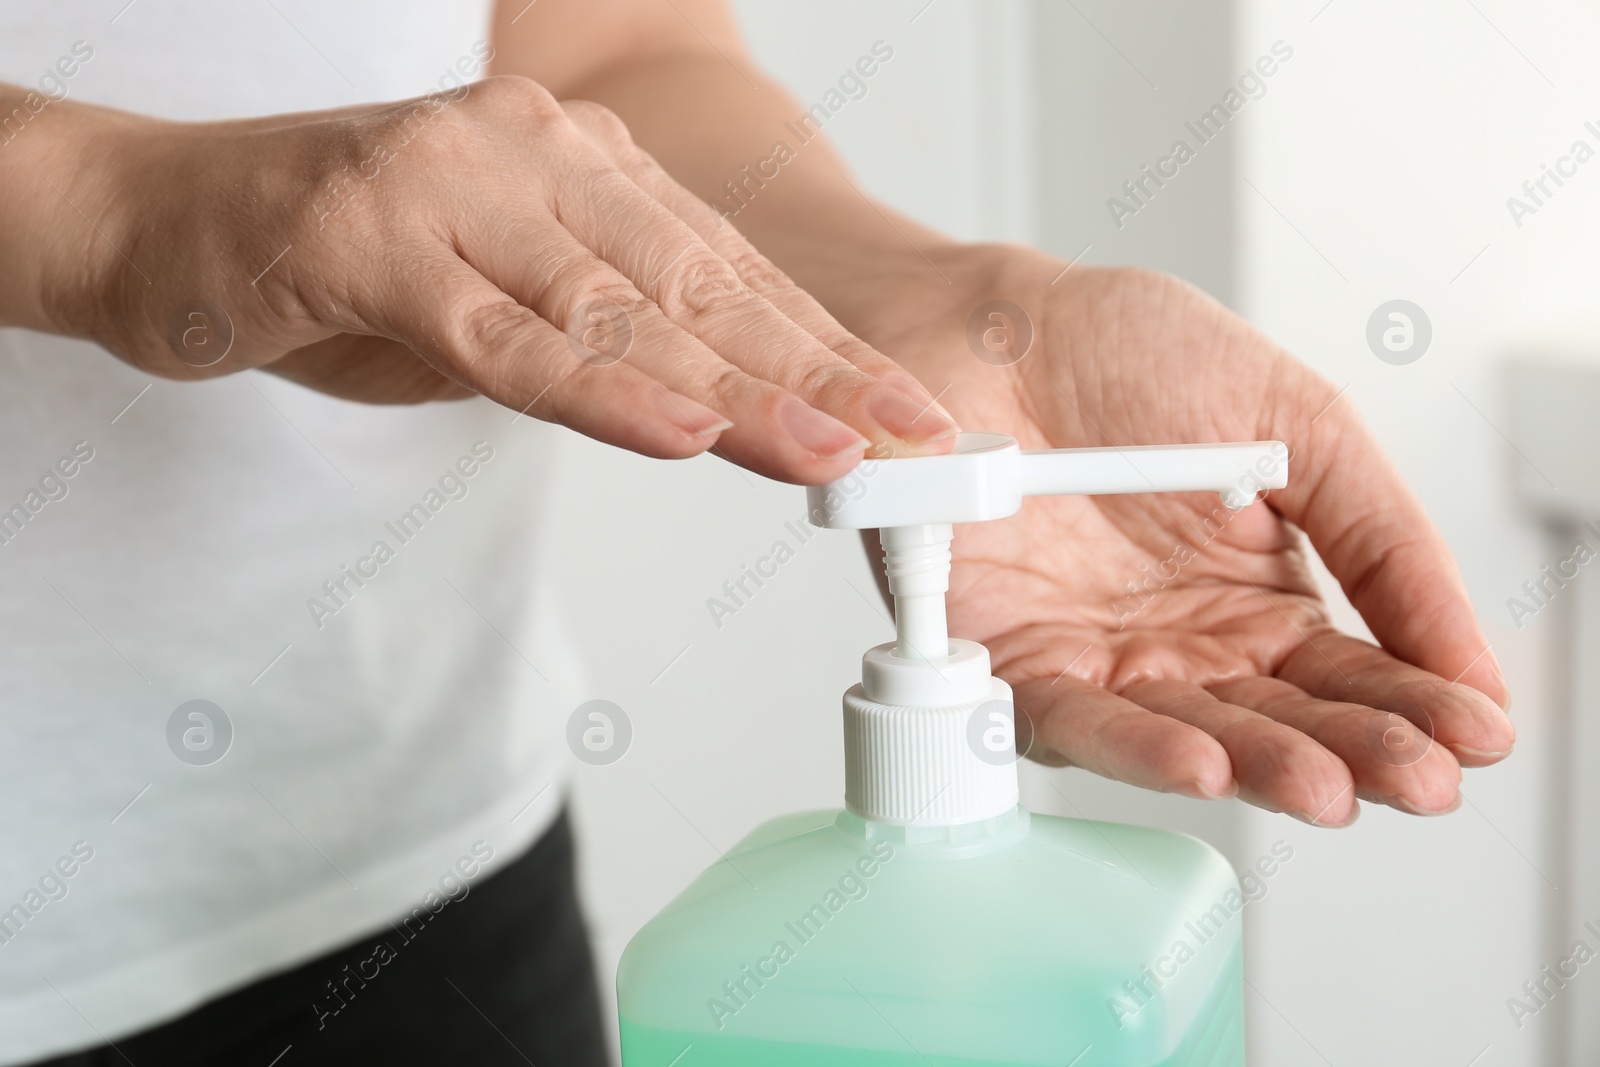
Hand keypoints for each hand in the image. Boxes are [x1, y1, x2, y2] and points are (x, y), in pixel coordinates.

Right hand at [24, 78, 956, 482]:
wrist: (161, 218)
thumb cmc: (337, 262)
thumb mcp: (498, 299)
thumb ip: (598, 336)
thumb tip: (711, 404)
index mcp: (575, 166)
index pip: (725, 268)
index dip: (822, 345)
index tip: (902, 408)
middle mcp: (529, 157)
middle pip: (698, 284)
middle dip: (813, 371)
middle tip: (906, 435)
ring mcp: (449, 188)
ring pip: (620, 309)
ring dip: (736, 389)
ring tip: (828, 448)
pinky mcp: (369, 239)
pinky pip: (506, 335)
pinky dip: (599, 390)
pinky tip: (681, 431)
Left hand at [848, 246, 1512, 825]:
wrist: (1003, 321)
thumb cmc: (1131, 356)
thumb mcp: (1296, 426)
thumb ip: (1382, 538)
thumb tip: (1468, 658)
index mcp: (1254, 594)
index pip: (1347, 673)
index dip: (1415, 704)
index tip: (1476, 734)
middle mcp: (1179, 643)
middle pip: (1278, 721)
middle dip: (1353, 753)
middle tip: (1419, 778)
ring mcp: (1098, 656)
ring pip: (1189, 736)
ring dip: (1261, 766)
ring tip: (1327, 785)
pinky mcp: (1011, 661)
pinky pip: (1073, 718)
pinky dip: (1131, 746)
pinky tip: (1203, 763)